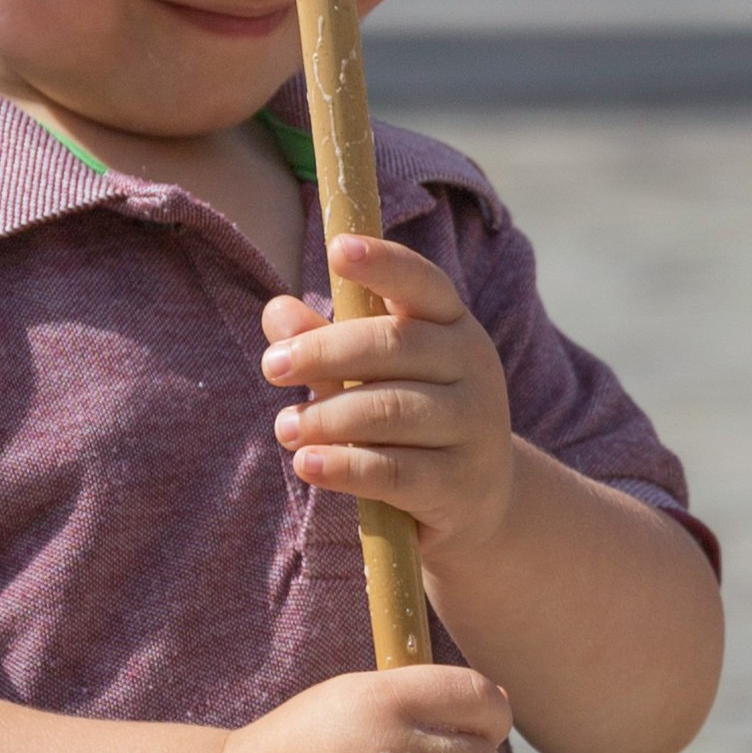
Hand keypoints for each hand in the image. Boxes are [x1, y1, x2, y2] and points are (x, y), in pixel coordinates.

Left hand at [262, 233, 513, 607]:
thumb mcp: (373, 376)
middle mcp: (474, 369)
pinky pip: (393, 470)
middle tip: (272, 366)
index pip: (423, 283)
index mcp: (454, 326)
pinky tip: (308, 464)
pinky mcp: (459, 485)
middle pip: (394, 345)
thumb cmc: (412, 423)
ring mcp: (474, 428)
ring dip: (327, 417)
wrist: (479, 503)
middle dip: (324, 352)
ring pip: (390, 410)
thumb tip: (277, 311)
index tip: (337, 249)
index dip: (382, 263)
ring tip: (285, 427)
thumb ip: (327, 343)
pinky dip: (343, 466)